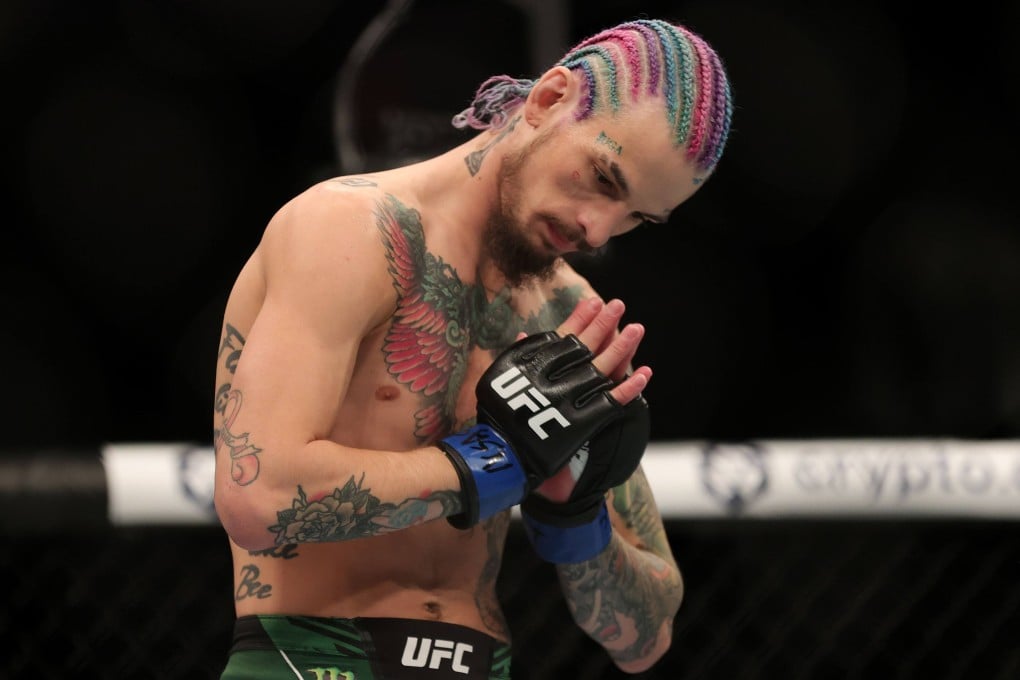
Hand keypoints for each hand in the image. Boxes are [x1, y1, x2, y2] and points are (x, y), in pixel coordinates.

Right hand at [439, 301, 644, 527]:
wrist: (505, 454)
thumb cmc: (498, 414)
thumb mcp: (500, 379)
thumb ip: (517, 357)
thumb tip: (524, 333)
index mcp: (535, 365)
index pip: (564, 335)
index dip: (580, 317)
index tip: (593, 301)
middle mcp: (555, 378)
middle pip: (586, 346)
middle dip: (603, 324)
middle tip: (618, 305)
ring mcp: (572, 399)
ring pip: (603, 368)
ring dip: (622, 347)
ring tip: (637, 328)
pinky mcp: (584, 422)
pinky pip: (612, 401)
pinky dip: (629, 388)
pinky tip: (645, 373)